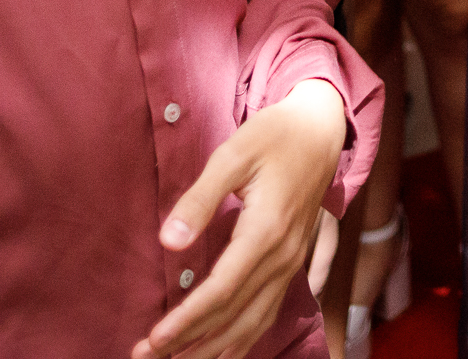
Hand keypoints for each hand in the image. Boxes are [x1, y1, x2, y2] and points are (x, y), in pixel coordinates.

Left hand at [135, 79, 347, 358]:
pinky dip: (241, 341)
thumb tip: (169, 241)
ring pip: (252, 324)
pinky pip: (267, 315)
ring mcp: (291, 265)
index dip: (187, 320)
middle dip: (190, 342)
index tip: (154, 339)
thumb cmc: (274, 137)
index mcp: (266, 231)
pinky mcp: (291, 265)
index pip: (222, 291)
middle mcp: (282, 258)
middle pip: (234, 316)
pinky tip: (219, 352)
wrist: (321, 131)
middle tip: (146, 355)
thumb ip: (200, 199)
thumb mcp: (233, 154)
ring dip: (212, 348)